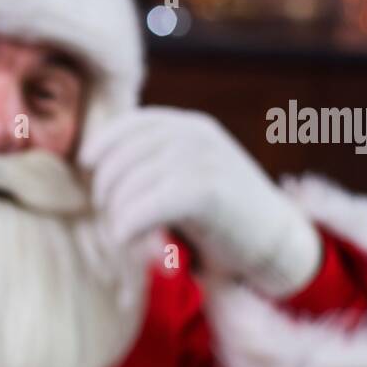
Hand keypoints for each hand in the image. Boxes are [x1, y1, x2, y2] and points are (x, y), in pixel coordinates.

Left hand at [83, 106, 320, 298]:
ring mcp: (205, 159)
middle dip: (106, 193)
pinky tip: (133, 243)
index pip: (132, 122)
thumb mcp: (190, 176)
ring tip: (126, 240)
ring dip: (117, 218)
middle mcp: (196, 135)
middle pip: (123, 158)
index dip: (103, 143)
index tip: (87, 166)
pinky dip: (130, 227)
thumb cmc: (225, 217)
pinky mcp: (209, 190)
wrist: (279, 242)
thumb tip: (97, 168)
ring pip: (130, 185)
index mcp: (191, 126)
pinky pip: (147, 205)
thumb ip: (156, 164)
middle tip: (112, 223)